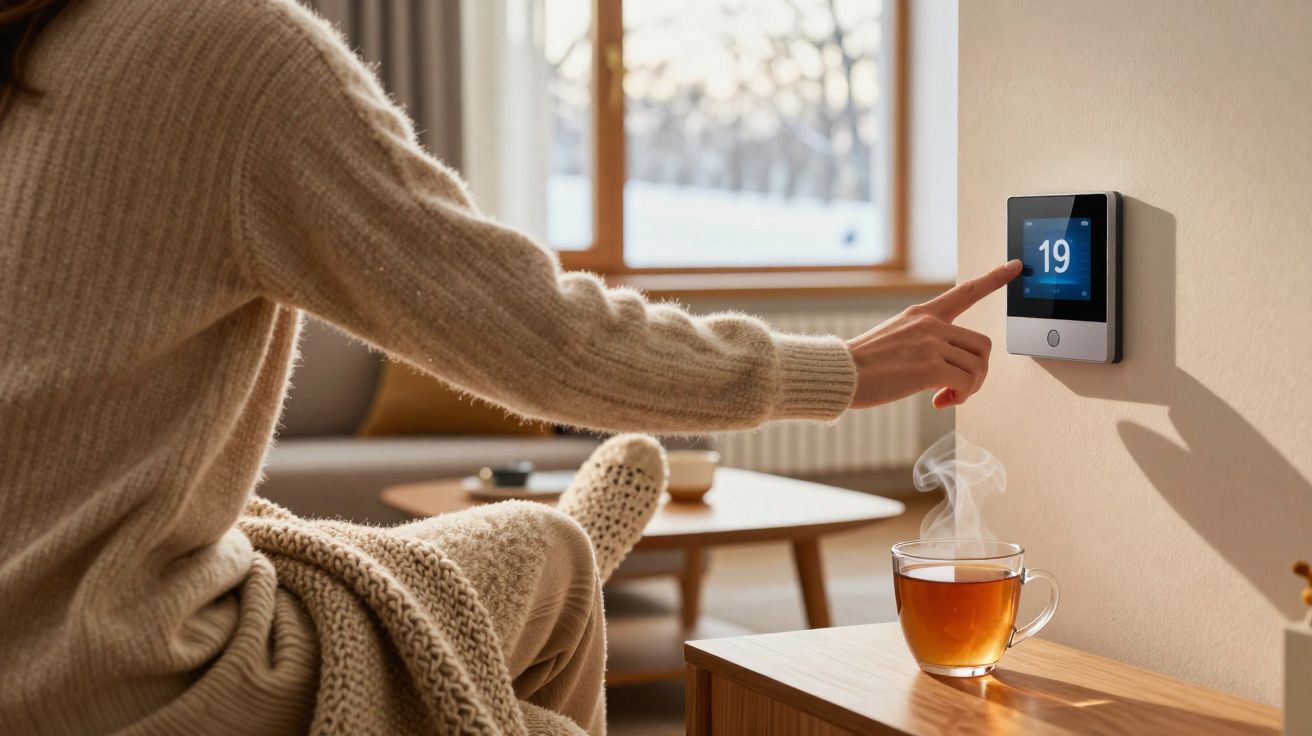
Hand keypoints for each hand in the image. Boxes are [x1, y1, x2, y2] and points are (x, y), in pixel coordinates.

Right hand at [845, 260, 1021, 409]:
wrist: (840, 373)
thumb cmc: (862, 364)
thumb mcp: (894, 338)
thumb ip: (922, 343)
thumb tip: (946, 372)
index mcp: (922, 314)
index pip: (966, 291)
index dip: (995, 278)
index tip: (1017, 266)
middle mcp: (931, 324)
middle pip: (983, 345)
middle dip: (978, 372)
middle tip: (958, 389)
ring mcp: (931, 344)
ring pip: (978, 367)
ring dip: (969, 389)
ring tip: (946, 397)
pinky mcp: (930, 367)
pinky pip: (966, 383)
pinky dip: (960, 397)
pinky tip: (939, 401)